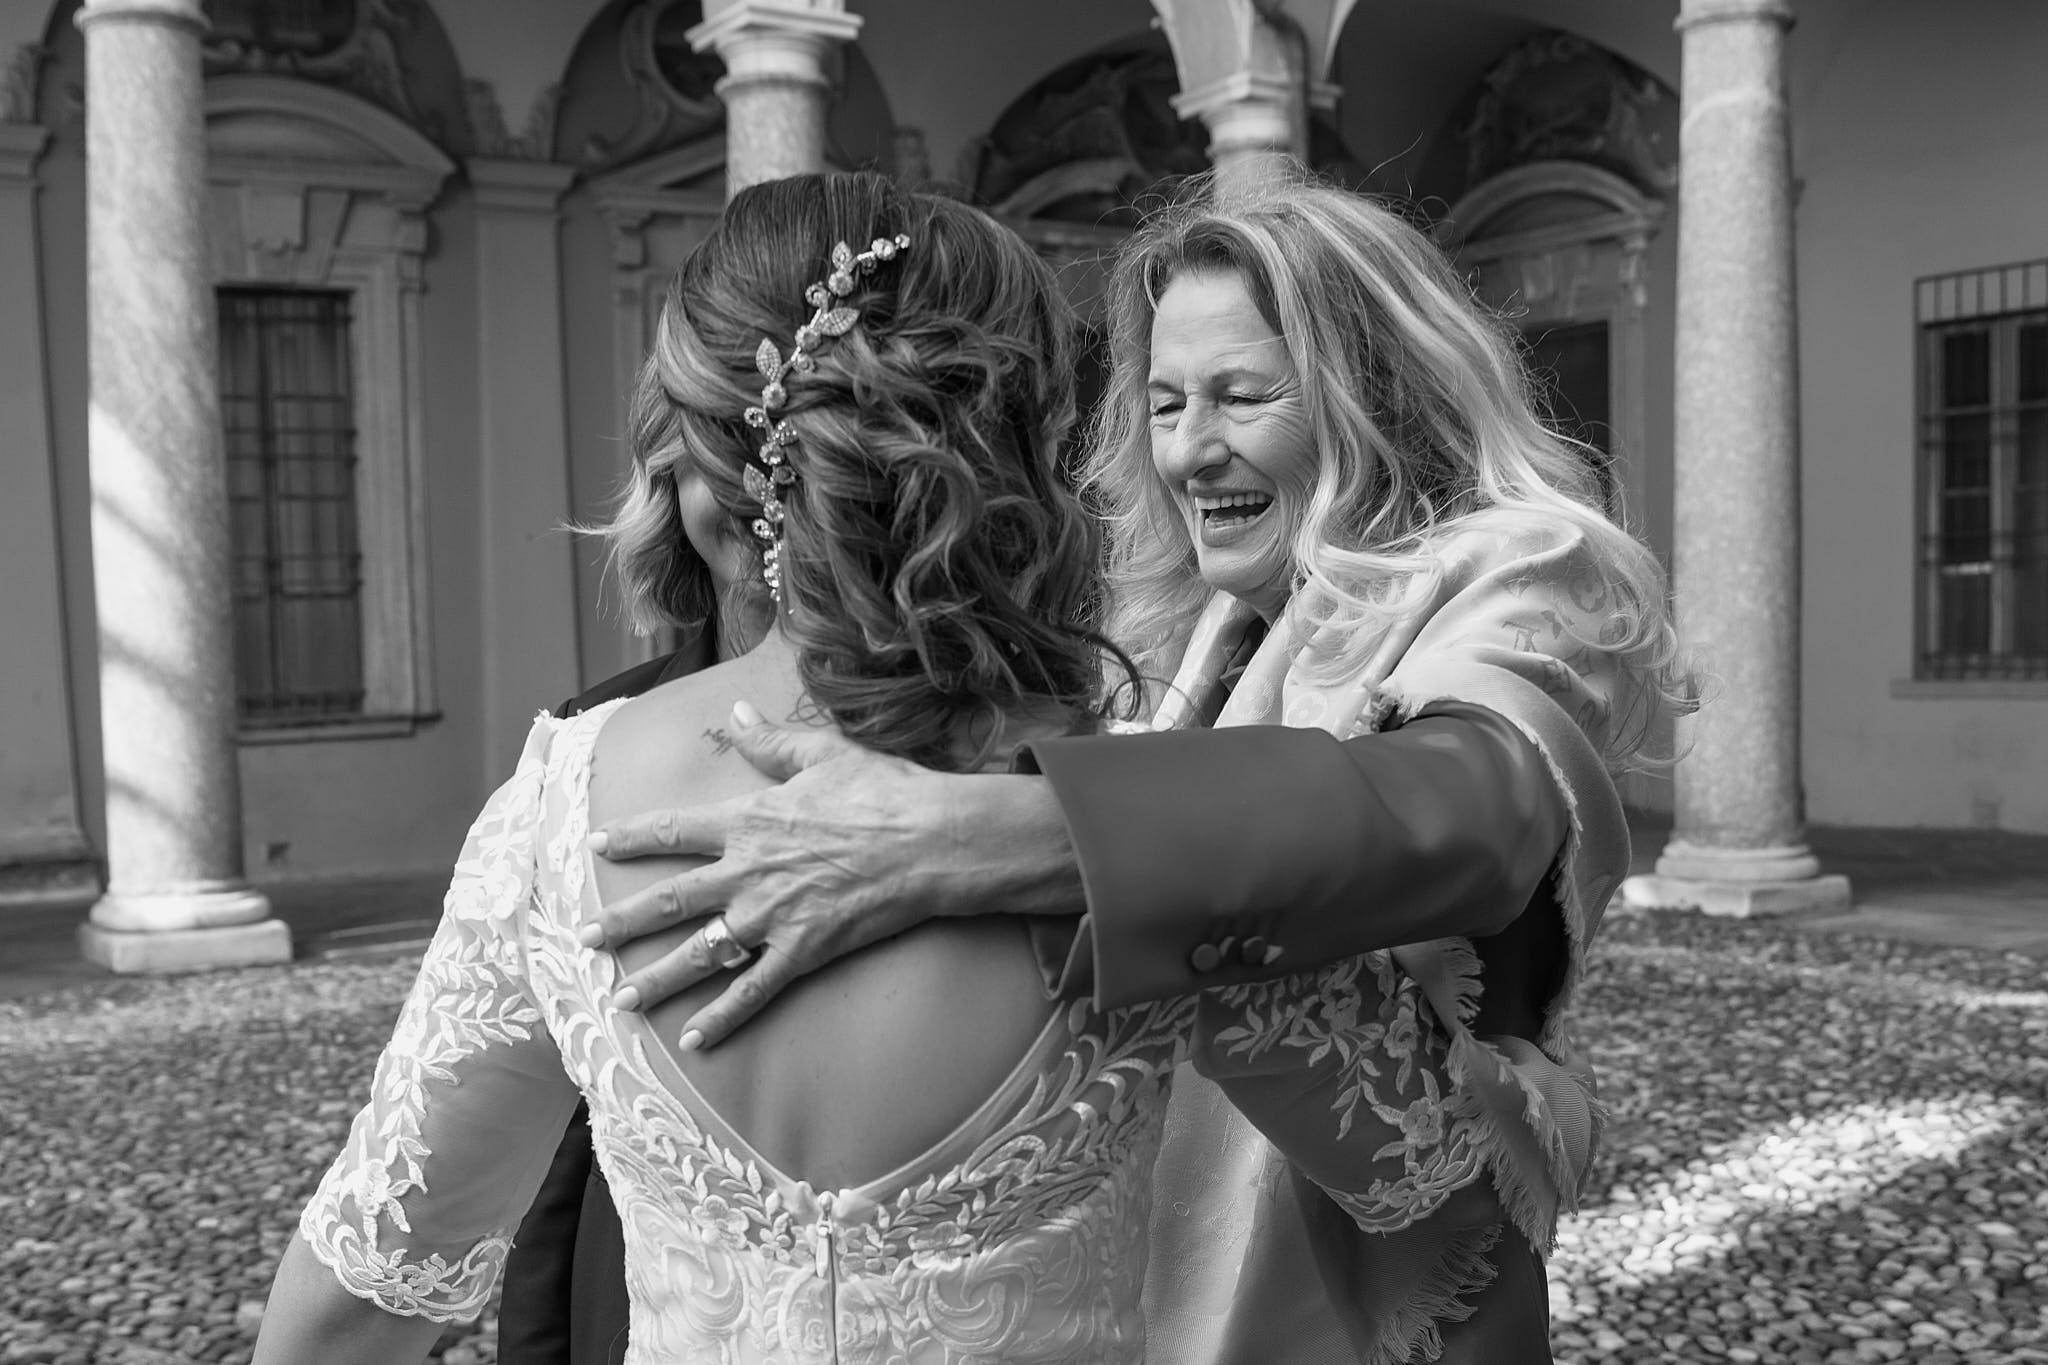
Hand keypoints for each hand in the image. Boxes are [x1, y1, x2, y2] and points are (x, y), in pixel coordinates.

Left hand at [584, 703, 1078, 1048]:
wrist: (929, 841)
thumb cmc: (883, 790)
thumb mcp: (823, 751)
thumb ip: (770, 739)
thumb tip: (733, 712)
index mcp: (748, 820)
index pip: (673, 830)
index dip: (631, 838)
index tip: (596, 845)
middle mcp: (748, 871)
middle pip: (670, 900)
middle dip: (623, 921)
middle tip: (585, 938)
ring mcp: (772, 915)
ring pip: (700, 953)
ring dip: (657, 978)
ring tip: (620, 999)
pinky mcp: (803, 950)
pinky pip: (754, 989)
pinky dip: (723, 1017)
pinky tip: (694, 1039)